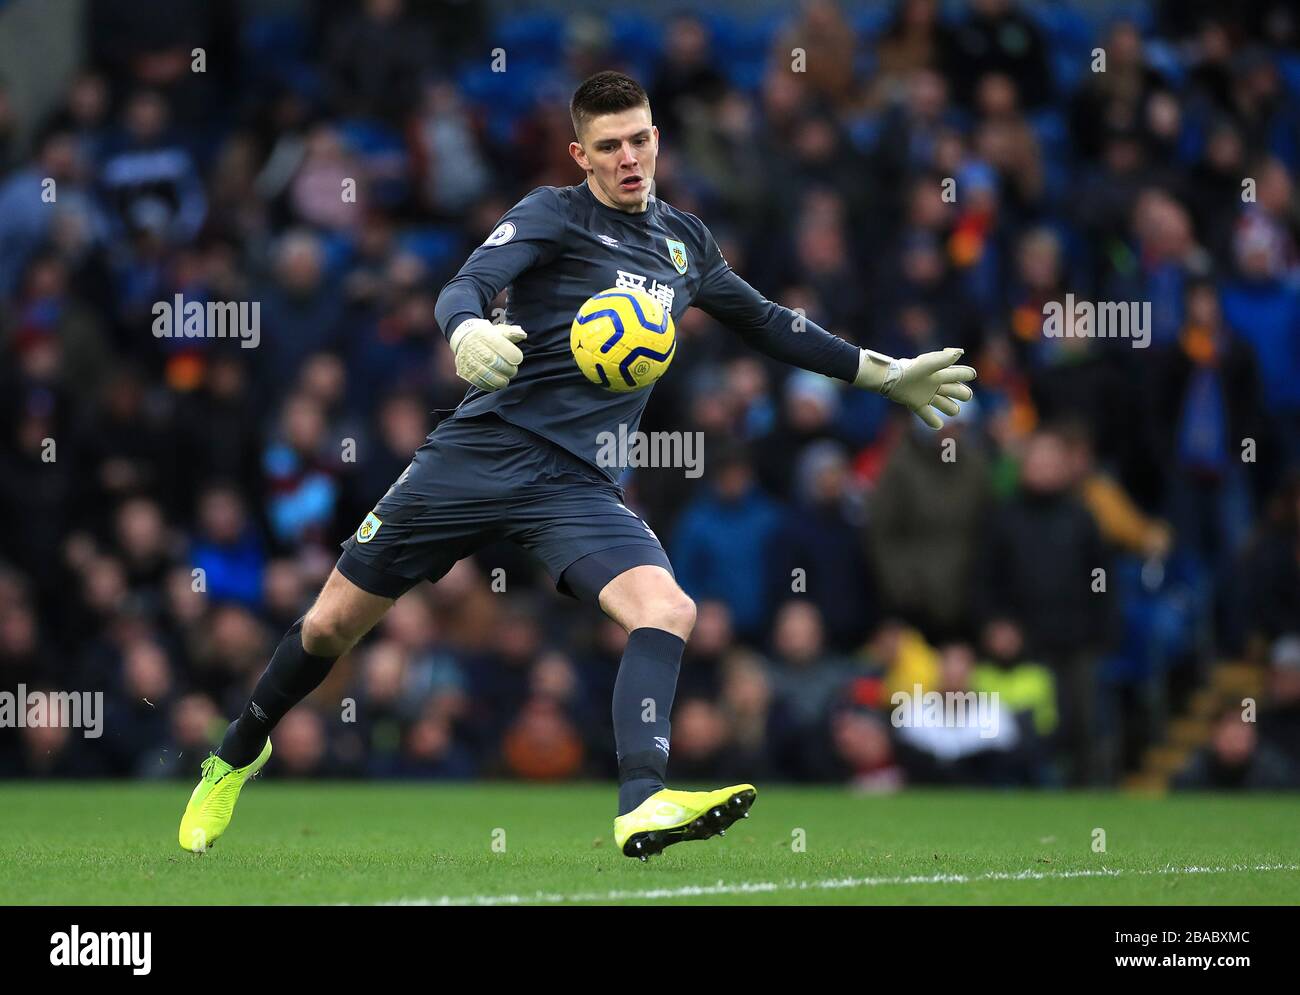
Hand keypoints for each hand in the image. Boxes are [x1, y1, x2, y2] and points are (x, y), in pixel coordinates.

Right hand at [449, 318, 526, 391]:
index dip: (511, 354)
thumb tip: (522, 335)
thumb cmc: (488, 337)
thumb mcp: (499, 331)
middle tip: (513, 371)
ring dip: (499, 380)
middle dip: (507, 369)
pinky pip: (478, 382)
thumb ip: (512, 333)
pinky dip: (489, 386)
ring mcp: (469, 360)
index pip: (499, 345)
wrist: (464, 339)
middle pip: (493, 361)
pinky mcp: (465, 372)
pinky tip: (496, 384)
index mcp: (484, 335)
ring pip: (485, 374)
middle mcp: (474, 347)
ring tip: (505, 380)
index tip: (518, 359)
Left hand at [855, 347, 976, 428]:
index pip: (961, 374)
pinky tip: (937, 424)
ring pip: (948, 406)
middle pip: (959, 392)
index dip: (966, 374)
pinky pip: (929, 416)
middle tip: (958, 394)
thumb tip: (960, 353)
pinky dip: (933, 421)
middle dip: (962, 394)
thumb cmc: (911, 369)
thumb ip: (944, 359)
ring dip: (950, 408)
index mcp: (942, 373)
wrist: (891, 379)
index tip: (969, 374)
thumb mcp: (929, 364)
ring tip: (949, 407)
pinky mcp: (918, 405)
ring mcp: (928, 396)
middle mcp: (938, 385)